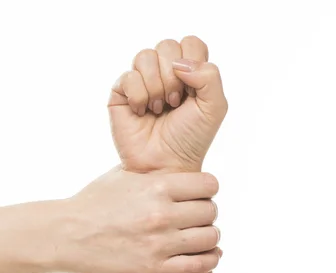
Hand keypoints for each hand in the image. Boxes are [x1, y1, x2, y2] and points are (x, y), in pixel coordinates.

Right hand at [55, 166, 219, 272]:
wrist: (66, 236)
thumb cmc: (92, 203)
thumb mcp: (122, 177)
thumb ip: (153, 173)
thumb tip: (177, 166)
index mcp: (156, 186)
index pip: (208, 185)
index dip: (207, 190)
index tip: (199, 196)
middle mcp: (161, 214)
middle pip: (211, 211)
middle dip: (206, 214)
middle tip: (196, 218)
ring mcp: (158, 243)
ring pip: (210, 238)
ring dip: (209, 237)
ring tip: (199, 237)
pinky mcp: (153, 269)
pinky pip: (199, 266)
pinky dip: (210, 260)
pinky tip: (209, 255)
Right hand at [109, 36, 227, 172]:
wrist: (164, 165)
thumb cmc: (189, 140)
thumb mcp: (214, 108)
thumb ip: (210, 77)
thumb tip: (180, 63)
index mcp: (189, 73)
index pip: (190, 43)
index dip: (192, 64)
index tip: (192, 93)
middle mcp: (163, 73)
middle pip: (167, 45)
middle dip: (173, 77)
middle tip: (174, 103)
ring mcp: (141, 82)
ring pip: (145, 56)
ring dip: (155, 86)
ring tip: (158, 109)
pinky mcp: (121, 93)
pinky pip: (128, 76)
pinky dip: (139, 96)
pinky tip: (141, 113)